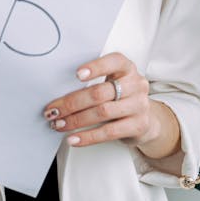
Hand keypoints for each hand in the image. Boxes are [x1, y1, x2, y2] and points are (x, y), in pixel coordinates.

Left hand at [42, 52, 179, 157]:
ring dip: (76, 120)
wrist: (145, 120)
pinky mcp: (138, 125)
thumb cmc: (121, 98)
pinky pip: (108, 132)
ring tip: (59, 124)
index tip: (77, 74)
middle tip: (54, 110)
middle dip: (72, 103)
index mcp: (126, 68)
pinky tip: (74, 139)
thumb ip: (93, 83)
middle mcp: (135, 84)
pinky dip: (87, 137)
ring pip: (102, 112)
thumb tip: (59, 94)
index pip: (114, 61)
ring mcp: (139, 105)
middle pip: (100, 92)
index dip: (96, 67)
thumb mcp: (112, 83)